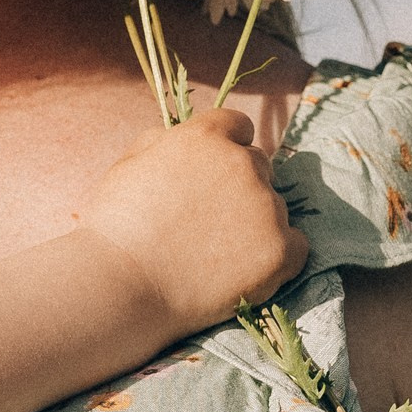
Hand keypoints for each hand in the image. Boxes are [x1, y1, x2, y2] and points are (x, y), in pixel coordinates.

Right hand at [78, 110, 305, 336]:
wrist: (122, 285)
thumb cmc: (113, 228)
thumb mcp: (127, 165)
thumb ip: (163, 142)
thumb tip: (180, 138)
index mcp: (206, 137)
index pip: (238, 126)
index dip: (227, 148)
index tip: (213, 174)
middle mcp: (243, 164)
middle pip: (259, 166)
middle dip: (240, 186)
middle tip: (211, 221)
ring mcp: (266, 207)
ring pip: (275, 207)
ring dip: (255, 222)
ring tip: (218, 255)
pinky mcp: (280, 250)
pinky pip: (298, 246)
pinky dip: (279, 256)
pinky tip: (247, 270)